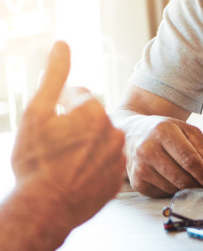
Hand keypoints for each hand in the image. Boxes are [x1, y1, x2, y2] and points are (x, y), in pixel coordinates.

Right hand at [11, 41, 125, 232]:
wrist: (45, 208)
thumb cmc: (36, 160)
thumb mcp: (36, 113)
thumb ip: (53, 76)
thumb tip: (62, 43)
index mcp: (94, 111)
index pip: (75, 98)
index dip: (56, 111)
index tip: (46, 130)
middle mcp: (113, 130)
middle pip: (88, 120)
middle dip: (71, 128)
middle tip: (52, 149)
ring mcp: (118, 156)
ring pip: (96, 142)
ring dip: (82, 147)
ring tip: (62, 165)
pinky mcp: (118, 178)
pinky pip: (103, 165)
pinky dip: (90, 168)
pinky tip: (73, 177)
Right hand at [122, 114, 202, 196]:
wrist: (132, 133)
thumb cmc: (164, 131)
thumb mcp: (187, 131)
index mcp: (162, 132)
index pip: (189, 159)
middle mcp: (147, 150)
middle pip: (181, 177)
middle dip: (200, 184)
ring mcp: (139, 168)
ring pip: (173, 188)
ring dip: (188, 188)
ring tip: (193, 179)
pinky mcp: (136, 182)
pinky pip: (163, 193)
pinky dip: (174, 190)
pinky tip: (175, 179)